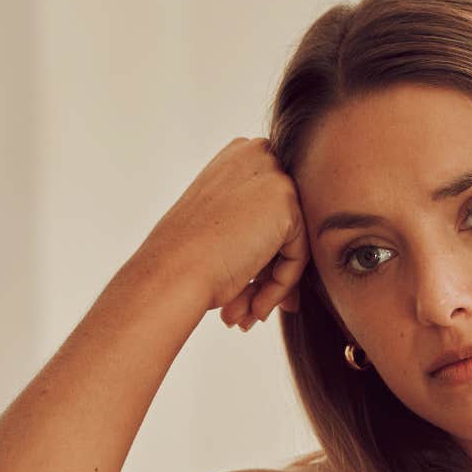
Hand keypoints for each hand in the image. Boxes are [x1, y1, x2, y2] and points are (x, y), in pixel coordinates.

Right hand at [140, 137, 308, 328]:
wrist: (172, 273)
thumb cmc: (184, 259)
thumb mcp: (222, 230)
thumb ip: (255, 229)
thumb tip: (284, 256)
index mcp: (238, 156)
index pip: (272, 209)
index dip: (263, 254)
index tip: (249, 290)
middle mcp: (256, 156)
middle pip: (286, 225)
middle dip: (270, 274)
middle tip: (252, 310)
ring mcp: (273, 177)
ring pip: (293, 243)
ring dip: (272, 286)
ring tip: (246, 315)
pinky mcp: (286, 203)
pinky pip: (299, 255)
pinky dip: (281, 286)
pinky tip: (255, 307)